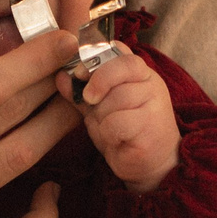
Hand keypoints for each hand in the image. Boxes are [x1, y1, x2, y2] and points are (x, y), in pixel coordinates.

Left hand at [60, 49, 178, 192]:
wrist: (152, 166)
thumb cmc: (125, 134)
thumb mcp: (99, 109)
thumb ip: (82, 93)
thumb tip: (61, 77)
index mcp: (139, 74)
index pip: (120, 51)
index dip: (96, 59)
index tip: (80, 74)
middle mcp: (151, 84)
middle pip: (116, 71)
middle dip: (96, 88)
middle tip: (91, 102)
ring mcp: (156, 104)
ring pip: (115, 99)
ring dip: (102, 117)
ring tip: (109, 129)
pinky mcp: (152, 127)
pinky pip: (117, 123)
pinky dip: (109, 134)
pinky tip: (118, 141)